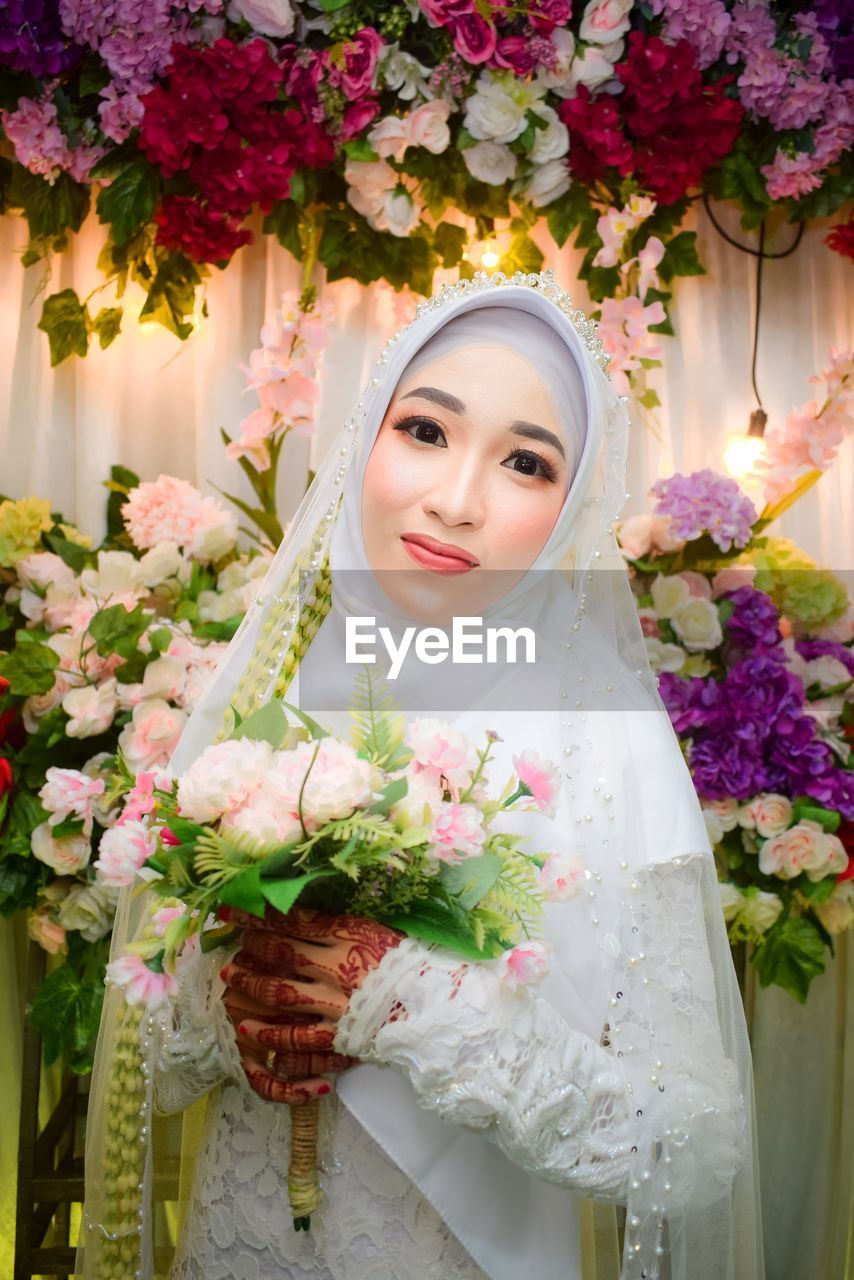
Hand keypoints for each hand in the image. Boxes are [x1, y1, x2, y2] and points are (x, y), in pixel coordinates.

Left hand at [218, 905, 402, 1105]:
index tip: (234, 908)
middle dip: (252, 944)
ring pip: (281, 990)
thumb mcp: (374, 930)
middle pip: (283, 951)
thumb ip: (338, 924)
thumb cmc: (408, 962)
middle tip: (233, 941)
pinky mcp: (336, 1034)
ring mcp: (334, 1002)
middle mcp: (336, 966)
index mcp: (349, 936)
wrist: (435, 1007)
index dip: (260, 914)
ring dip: (251, 982)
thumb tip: (300, 914)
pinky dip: (269, 1031)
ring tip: (230, 975)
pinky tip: (247, 1026)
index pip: (295, 920)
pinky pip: (295, 1035)